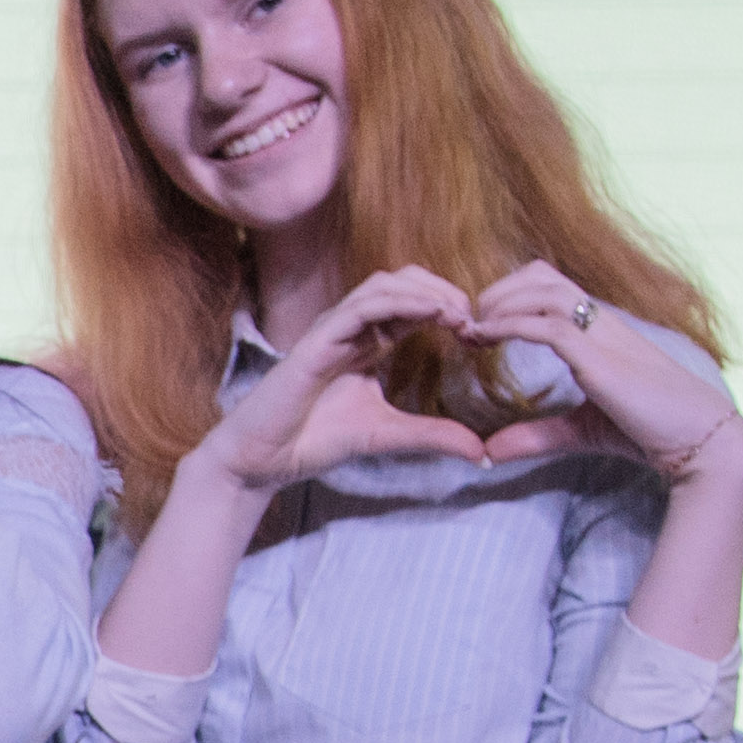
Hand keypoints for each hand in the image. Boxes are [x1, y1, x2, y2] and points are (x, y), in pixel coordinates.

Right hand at [186, 265, 494, 497]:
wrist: (262, 461)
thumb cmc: (312, 442)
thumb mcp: (387, 436)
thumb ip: (431, 436)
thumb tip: (480, 452)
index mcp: (366, 343)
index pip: (413, 304)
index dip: (449, 308)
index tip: (478, 333)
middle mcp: (350, 329)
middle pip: (403, 281)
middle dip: (444, 289)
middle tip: (474, 318)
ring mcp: (332, 330)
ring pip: (384, 284)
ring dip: (427, 291)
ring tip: (458, 313)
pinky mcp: (316, 341)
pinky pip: (362, 306)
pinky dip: (401, 302)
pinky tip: (432, 314)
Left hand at [467, 262, 742, 488]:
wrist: (699, 440)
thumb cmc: (648, 429)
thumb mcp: (580, 430)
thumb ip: (535, 436)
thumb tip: (489, 453)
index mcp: (600, 330)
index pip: (550, 287)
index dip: (510, 296)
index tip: (479, 327)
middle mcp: (601, 323)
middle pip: (542, 275)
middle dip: (498, 290)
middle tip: (469, 321)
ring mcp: (603, 335)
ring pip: (543, 291)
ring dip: (499, 303)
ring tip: (472, 328)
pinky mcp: (601, 358)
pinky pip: (550, 325)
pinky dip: (511, 325)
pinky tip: (485, 337)